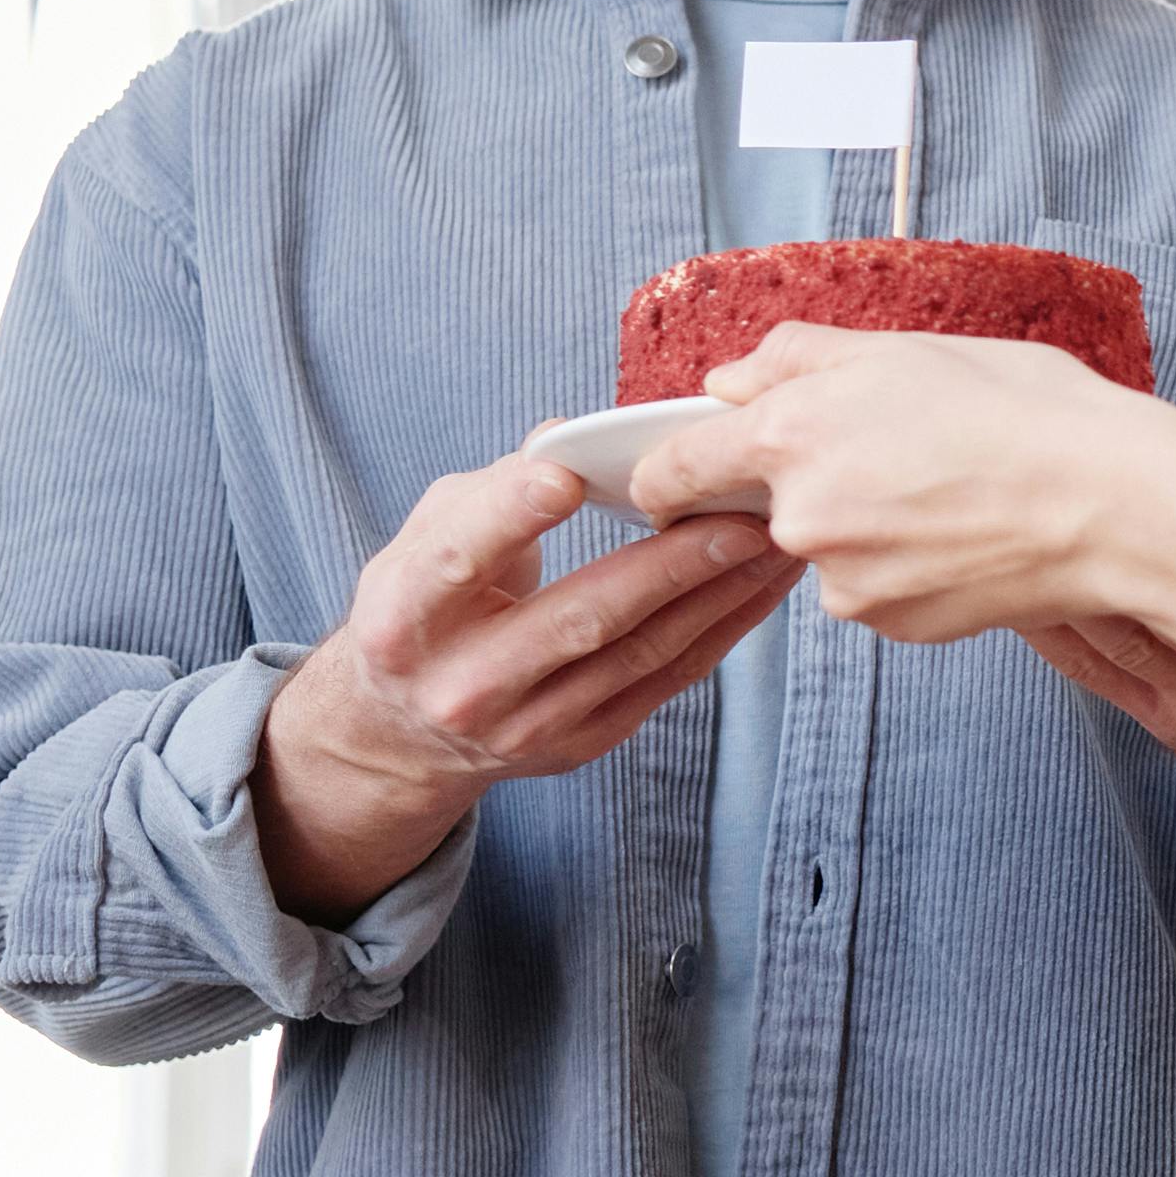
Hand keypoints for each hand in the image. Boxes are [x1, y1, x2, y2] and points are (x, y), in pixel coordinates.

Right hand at [259, 454, 799, 921]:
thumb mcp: (424, 541)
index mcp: (404, 618)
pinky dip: (722, 629)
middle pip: (579, 617)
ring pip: (640, 652)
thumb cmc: (425, 607)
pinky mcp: (583, 742)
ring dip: (717, 594)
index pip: (457, 559)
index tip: (566, 477)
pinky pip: (667, 680)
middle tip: (737, 513)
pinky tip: (758, 586)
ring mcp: (527, 723)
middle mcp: (463, 683)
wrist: (407, 731)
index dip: (509, 515)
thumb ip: (489, 490)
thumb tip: (564, 435)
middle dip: (668, 563)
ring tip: (771, 541)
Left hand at [642, 327, 1175, 646]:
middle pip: (768, 509)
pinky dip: (908, 566)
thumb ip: (798, 359)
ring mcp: (847, 580)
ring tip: (950, 492)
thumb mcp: (910, 349)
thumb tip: (728, 379)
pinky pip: (876, 590)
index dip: (664, 475)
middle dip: (815, 484)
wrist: (1116, 505)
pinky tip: (965, 534)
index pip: (676, 470)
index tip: (669, 481)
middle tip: (900, 453)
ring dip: (867, 527)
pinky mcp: (893, 622)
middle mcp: (803, 516)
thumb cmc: (1030, 413)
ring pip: (829, 552)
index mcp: (793, 433)